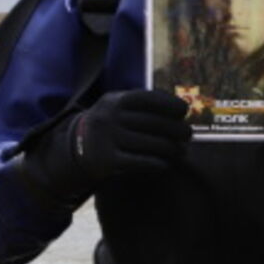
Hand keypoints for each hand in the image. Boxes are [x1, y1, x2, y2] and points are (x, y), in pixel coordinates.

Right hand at [21, 89, 189, 203]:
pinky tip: (166, 164)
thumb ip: (143, 104)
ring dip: (171, 149)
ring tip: (181, 151)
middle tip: (188, 134)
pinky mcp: (107, 161)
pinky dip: (157, 163)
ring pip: (150, 144)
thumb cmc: (109, 124)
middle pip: (153, 123)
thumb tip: (180, 107)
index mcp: (115, 101)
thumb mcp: (117, 106)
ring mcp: (107, 139)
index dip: (169, 103)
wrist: (75, 147)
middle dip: (176, 129)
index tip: (184, 110)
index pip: (147, 99)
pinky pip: (139, 162)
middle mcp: (110, 118)